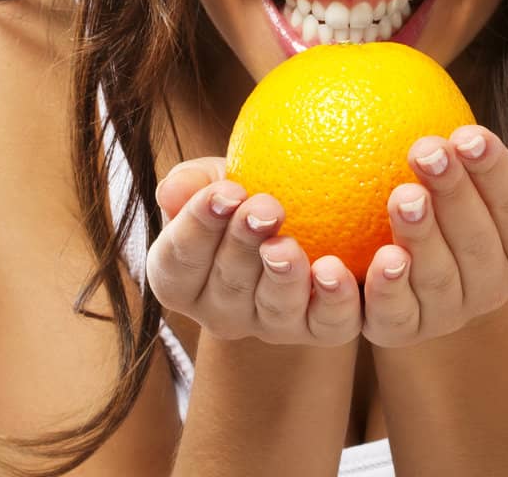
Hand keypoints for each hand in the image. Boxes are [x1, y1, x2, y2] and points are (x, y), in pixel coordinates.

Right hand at [146, 156, 362, 347]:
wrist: (300, 214)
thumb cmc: (243, 189)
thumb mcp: (214, 179)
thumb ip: (190, 183)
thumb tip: (171, 190)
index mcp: (183, 279)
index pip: (177, 262)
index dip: (197, 227)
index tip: (225, 193)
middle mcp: (223, 312)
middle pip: (227, 287)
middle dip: (244, 244)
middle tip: (264, 208)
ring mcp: (272, 325)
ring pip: (276, 311)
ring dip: (284, 278)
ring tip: (290, 247)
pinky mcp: (320, 329)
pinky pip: (330, 324)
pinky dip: (336, 300)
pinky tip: (336, 271)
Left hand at [360, 126, 507, 347]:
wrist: (427, 214)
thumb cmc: (477, 180)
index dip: (495, 173)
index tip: (468, 134)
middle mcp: (492, 290)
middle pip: (476, 244)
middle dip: (453, 195)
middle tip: (428, 152)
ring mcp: (447, 313)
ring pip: (437, 279)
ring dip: (420, 238)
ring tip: (403, 196)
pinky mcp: (402, 328)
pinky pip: (394, 317)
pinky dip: (385, 292)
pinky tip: (372, 260)